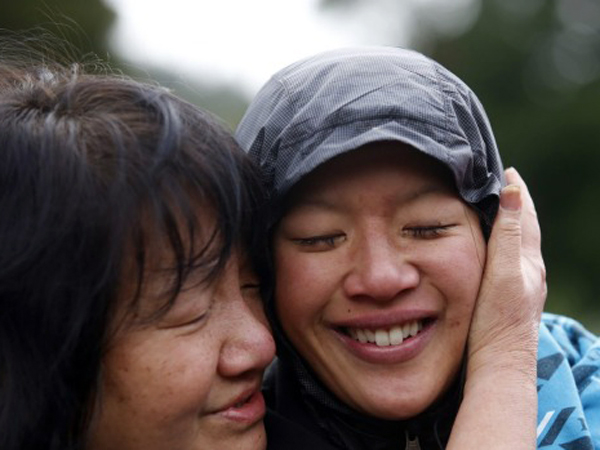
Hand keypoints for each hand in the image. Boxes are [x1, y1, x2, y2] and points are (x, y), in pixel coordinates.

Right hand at [467, 167, 546, 376]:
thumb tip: (514, 191)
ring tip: (493, 211)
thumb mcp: (503, 271)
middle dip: (513, 204)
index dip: (517, 191)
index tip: (506, 169)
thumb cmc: (498, 320)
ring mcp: (522, 286)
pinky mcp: (510, 299)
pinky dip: (501, 245)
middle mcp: (530, 271)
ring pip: (517, 244)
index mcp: (529, 260)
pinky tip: (491, 252)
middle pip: (524, 227)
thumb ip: (509, 233)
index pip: (526, 215)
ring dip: (508, 224)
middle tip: (497, 184)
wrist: (499, 363)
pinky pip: (509, 260)